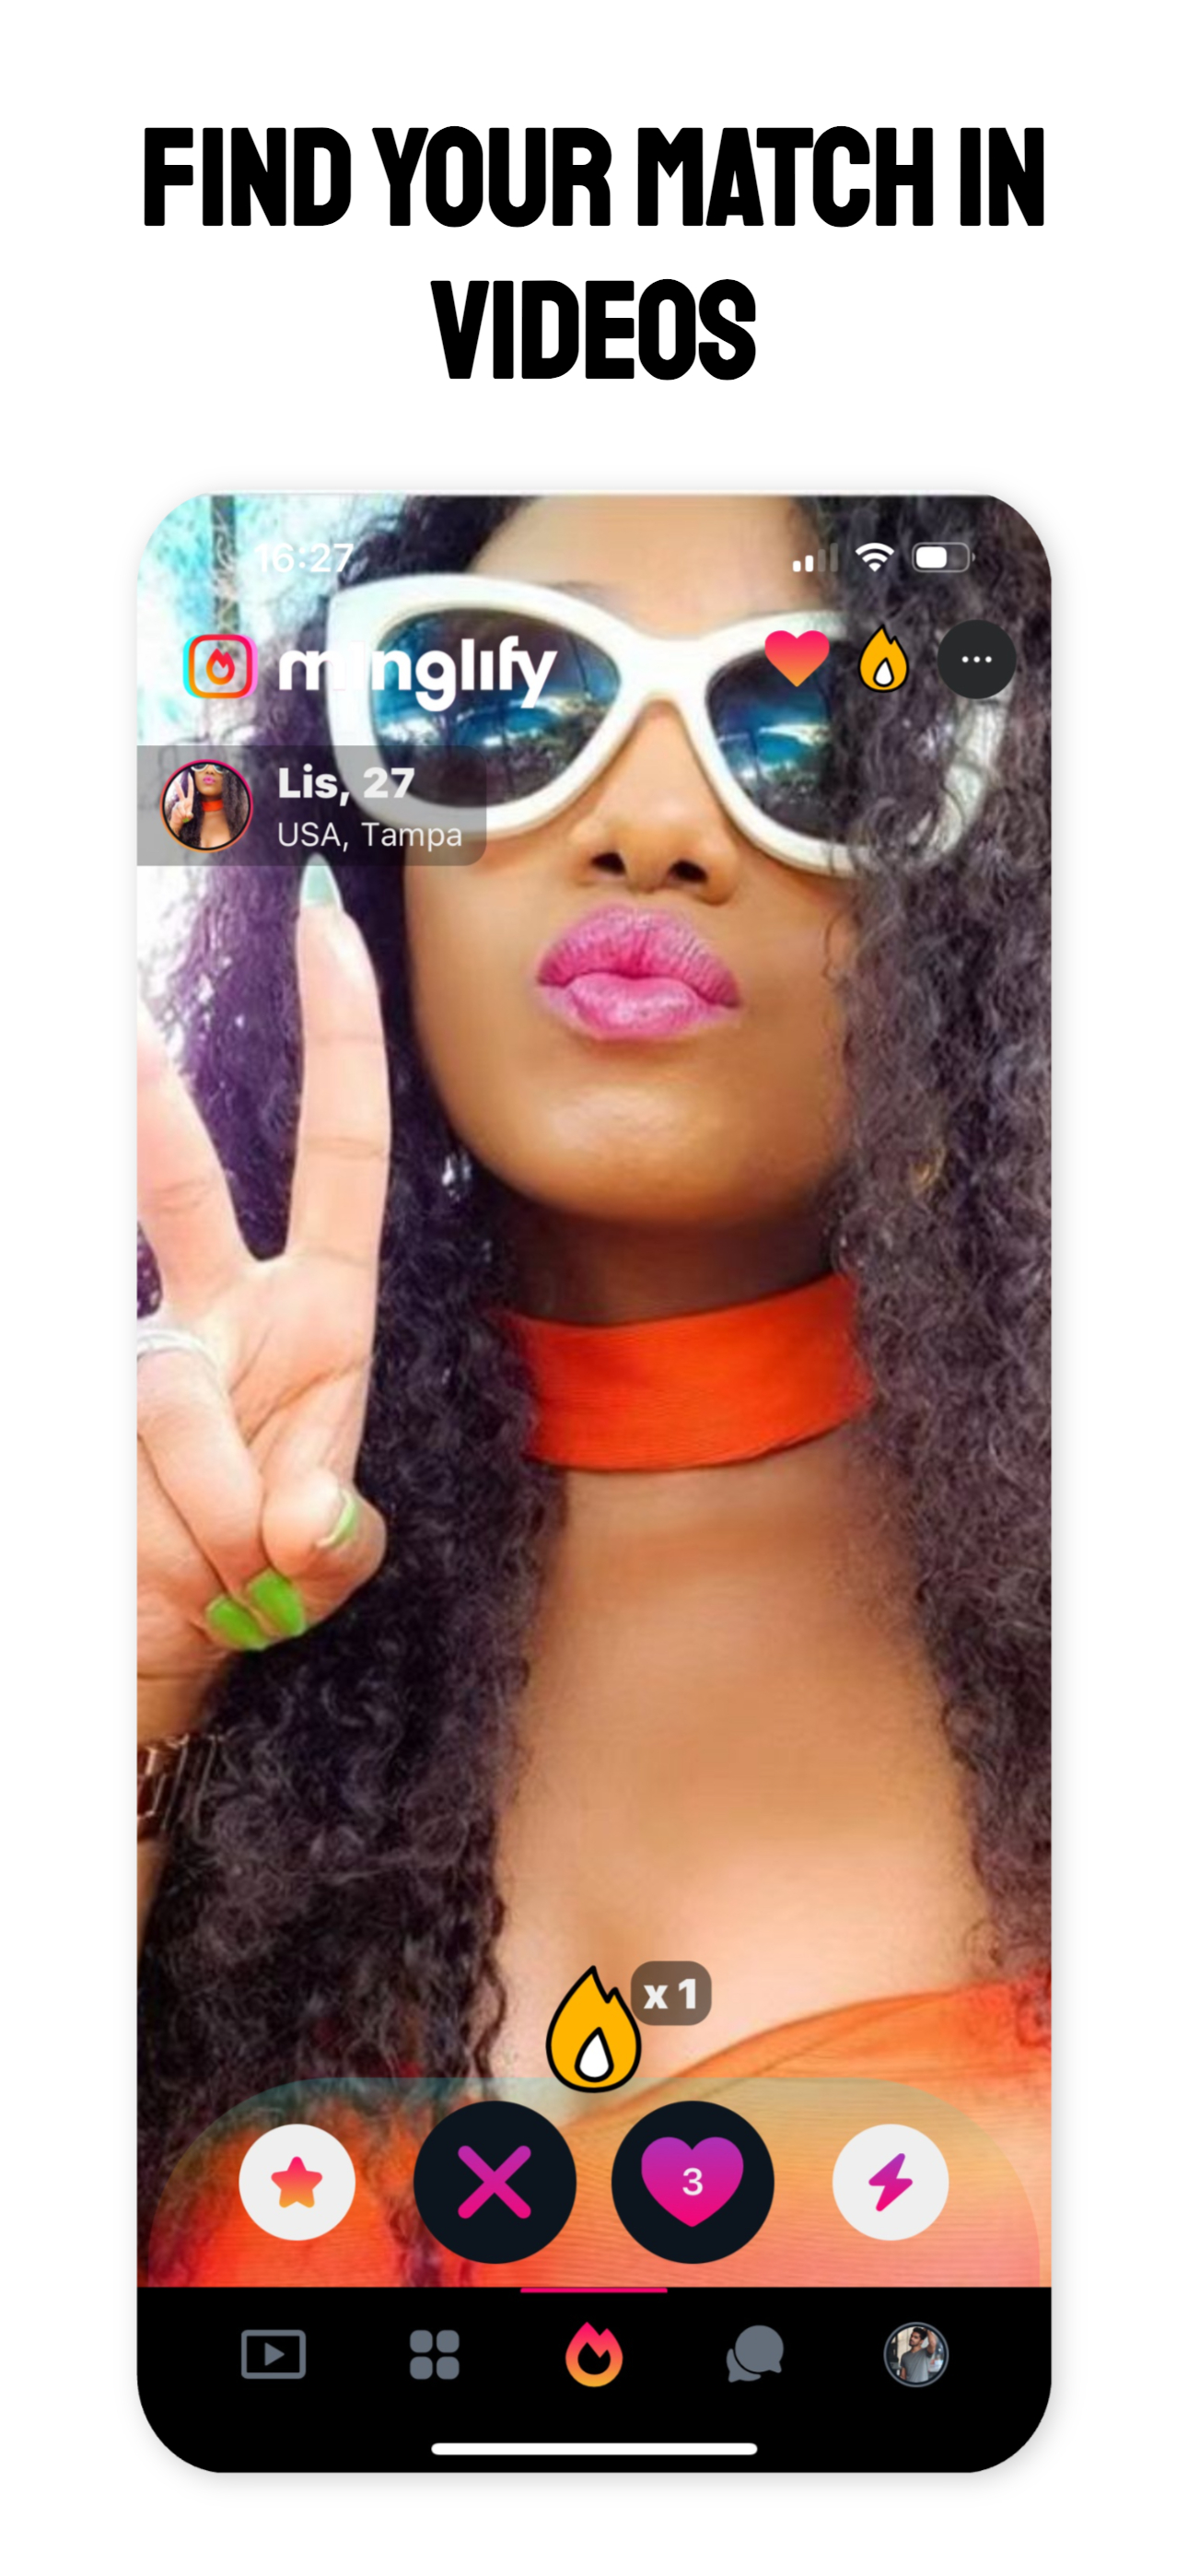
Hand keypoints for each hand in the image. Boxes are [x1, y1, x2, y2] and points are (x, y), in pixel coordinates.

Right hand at [137, 868, 389, 1739]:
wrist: (163, 1639)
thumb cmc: (264, 1573)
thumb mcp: (324, 1558)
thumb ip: (328, 1534)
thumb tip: (306, 1523)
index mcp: (318, 1314)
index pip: (336, 1152)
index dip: (339, 1044)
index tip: (327, 934)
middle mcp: (217, 1310)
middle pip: (175, 1177)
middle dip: (138, 1092)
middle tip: (107, 1006)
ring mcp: (137, 1354)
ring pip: (165, 1400)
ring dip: (208, 1510)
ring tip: (227, 1569)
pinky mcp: (81, 1399)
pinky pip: (117, 1444)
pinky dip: (154, 1524)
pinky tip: (147, 1556)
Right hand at [168, 772, 193, 836]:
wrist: (178, 821)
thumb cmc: (185, 817)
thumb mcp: (190, 816)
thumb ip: (190, 815)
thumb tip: (187, 814)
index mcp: (189, 801)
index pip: (190, 791)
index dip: (190, 783)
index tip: (189, 776)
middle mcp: (183, 801)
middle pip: (180, 793)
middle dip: (177, 786)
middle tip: (175, 781)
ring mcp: (178, 804)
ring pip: (181, 807)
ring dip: (183, 814)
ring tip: (183, 817)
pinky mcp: (174, 808)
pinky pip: (179, 812)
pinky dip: (181, 816)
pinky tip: (180, 817)